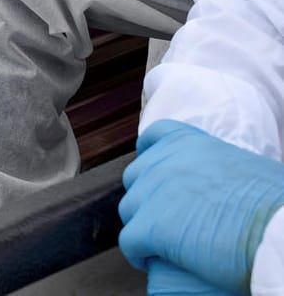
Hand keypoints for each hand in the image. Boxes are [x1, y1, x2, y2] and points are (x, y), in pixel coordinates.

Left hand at [119, 120, 283, 292]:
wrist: (278, 233)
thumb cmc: (275, 205)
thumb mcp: (244, 168)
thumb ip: (217, 167)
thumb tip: (219, 181)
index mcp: (189, 143)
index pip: (154, 138)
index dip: (151, 156)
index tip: (155, 173)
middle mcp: (163, 163)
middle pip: (136, 178)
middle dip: (147, 197)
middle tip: (167, 217)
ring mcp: (152, 194)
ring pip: (129, 210)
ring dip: (141, 226)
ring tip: (162, 242)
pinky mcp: (149, 228)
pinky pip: (129, 242)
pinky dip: (137, 253)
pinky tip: (150, 260)